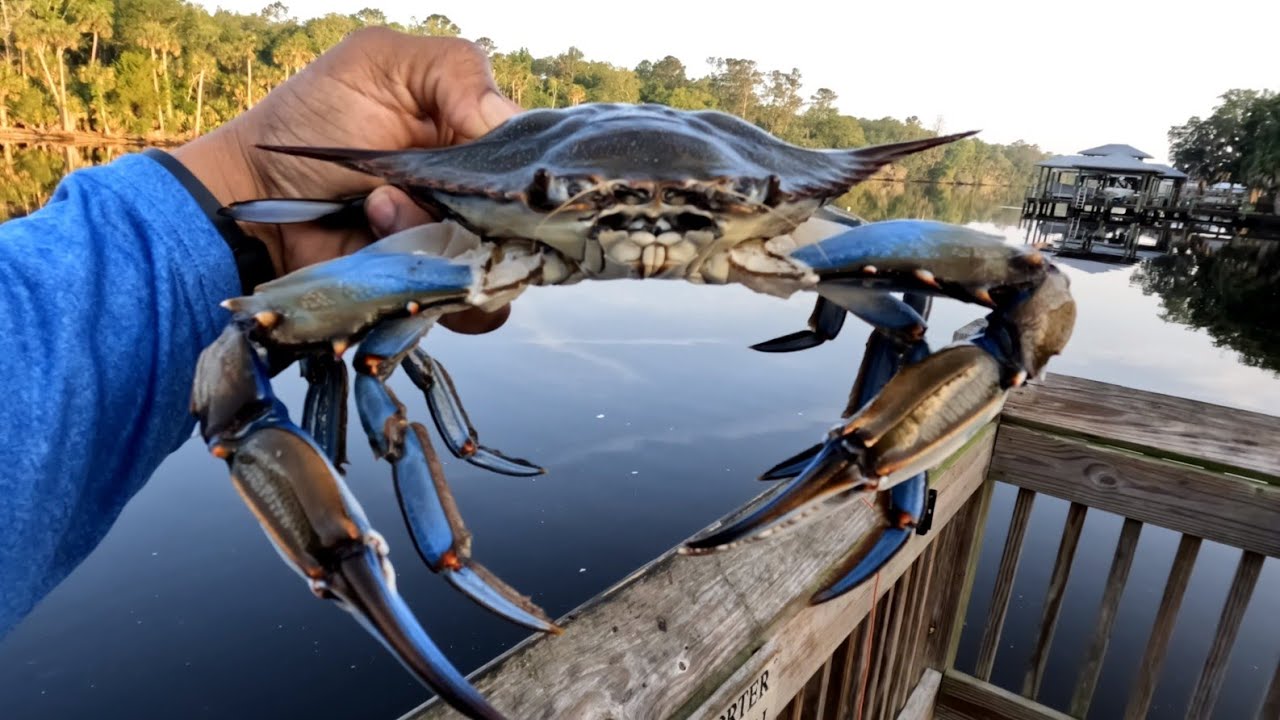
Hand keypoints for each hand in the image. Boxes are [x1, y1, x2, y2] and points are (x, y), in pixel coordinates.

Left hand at [171, 27, 519, 333]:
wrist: (254, 194)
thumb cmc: (310, 119)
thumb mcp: (382, 63)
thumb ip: (455, 72)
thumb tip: (510, 123)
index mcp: (480, 136)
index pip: (540, 159)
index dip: (534, 167)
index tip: (503, 167)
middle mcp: (481, 196)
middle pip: (534, 220)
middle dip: (487, 208)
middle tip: (430, 185)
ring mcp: (459, 247)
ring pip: (505, 266)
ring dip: (448, 241)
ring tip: (381, 208)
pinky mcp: (433, 292)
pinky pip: (472, 309)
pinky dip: (439, 286)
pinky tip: (383, 244)